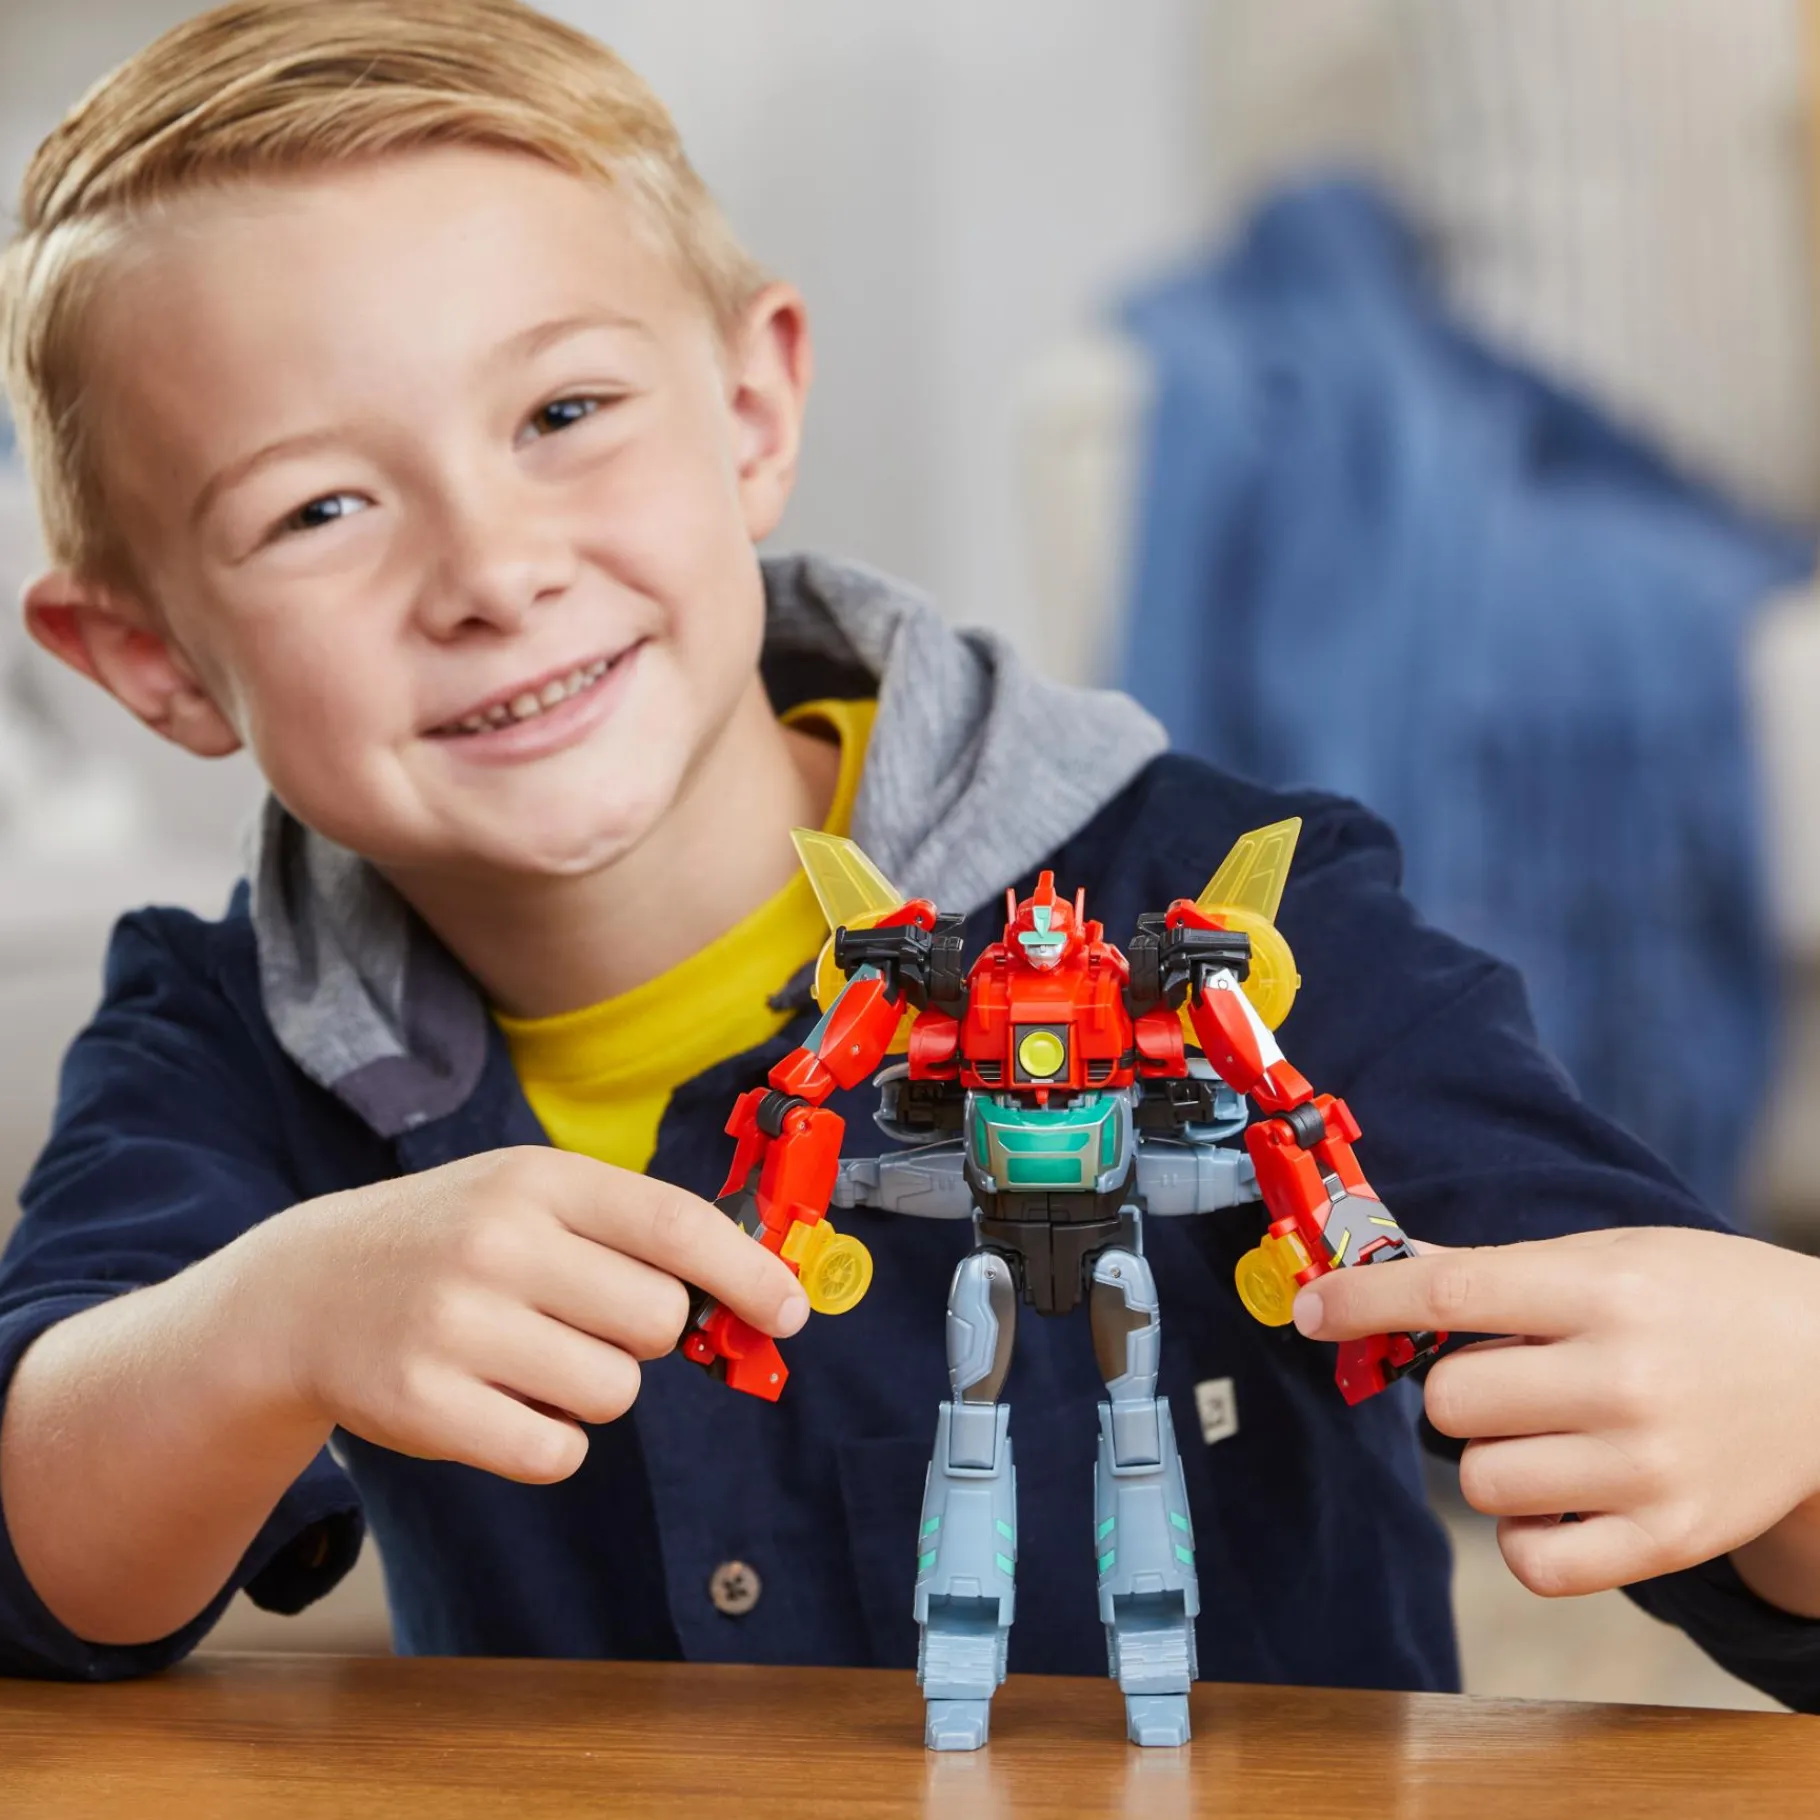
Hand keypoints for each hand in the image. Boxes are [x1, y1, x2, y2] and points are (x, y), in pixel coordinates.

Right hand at [241, 1147, 808, 1484]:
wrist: (303, 1292)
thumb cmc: (451, 1242)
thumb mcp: (529, 1199)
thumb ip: (633, 1233)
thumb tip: (756, 1294)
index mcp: (536, 1180)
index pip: (675, 1225)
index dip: (747, 1273)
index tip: (789, 1312)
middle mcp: (497, 1244)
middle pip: (658, 1319)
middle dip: (644, 1334)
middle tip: (580, 1321)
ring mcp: (454, 1324)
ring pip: (614, 1392)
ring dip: (592, 1390)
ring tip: (527, 1357)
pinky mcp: (422, 1406)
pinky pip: (556, 1454)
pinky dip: (548, 1443)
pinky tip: (498, 1403)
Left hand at [1291, 1226, 1819, 1599]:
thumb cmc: (1703, 1300)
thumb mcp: (1608, 1255)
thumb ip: (1492, 1271)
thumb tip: (1376, 1259)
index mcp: (1601, 1291)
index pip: (1448, 1294)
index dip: (1362, 1300)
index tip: (1310, 1309)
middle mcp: (1622, 1379)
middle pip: (1451, 1400)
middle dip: (1456, 1387)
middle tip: (1510, 1375)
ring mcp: (1647, 1468)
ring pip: (1480, 1479)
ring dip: (1490, 1455)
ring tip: (1550, 1429)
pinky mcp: (1669, 1540)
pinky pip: (1533, 1561)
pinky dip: (1525, 1533)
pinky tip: (1557, 1494)